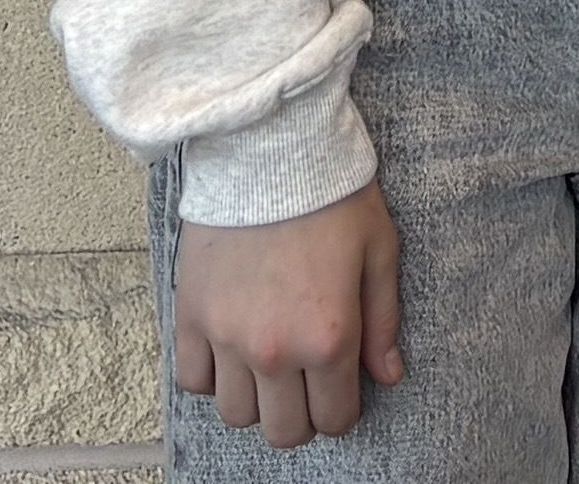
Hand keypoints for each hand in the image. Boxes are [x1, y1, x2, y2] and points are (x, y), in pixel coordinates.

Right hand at [169, 185, 403, 449]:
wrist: (269, 148)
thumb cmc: (333, 194)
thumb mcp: (379, 250)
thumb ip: (383, 321)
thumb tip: (387, 376)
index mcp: (329, 336)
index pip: (334, 419)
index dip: (342, 410)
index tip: (341, 388)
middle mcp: (275, 349)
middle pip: (283, 431)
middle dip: (301, 416)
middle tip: (306, 384)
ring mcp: (227, 336)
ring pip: (236, 414)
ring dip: (256, 400)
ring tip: (268, 366)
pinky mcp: (191, 315)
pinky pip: (192, 381)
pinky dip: (210, 377)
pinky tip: (230, 349)